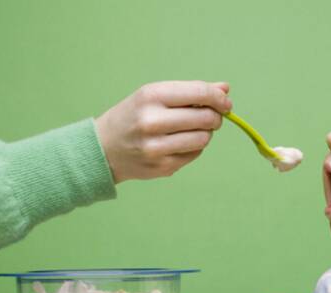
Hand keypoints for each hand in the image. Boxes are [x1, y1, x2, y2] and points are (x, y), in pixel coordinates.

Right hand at [95, 80, 231, 182]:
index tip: (226, 103)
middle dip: (215, 117)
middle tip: (211, 117)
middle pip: (206, 118)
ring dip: (206, 133)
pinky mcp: (163, 167)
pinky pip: (195, 154)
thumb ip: (191, 92)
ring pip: (204, 138)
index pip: (199, 93)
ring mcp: (157, 147)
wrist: (104, 148)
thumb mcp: (155, 96)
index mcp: (151, 96)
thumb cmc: (134, 116)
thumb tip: (225, 88)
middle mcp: (152, 121)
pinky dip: (194, 147)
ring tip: (193, 130)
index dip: (219, 98)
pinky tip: (179, 143)